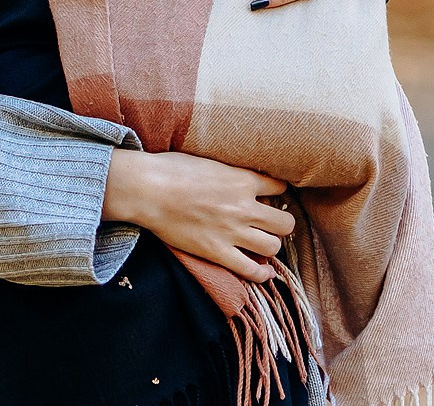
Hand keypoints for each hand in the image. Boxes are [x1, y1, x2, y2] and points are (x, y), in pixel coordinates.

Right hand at [102, 149, 292, 282]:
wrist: (148, 189)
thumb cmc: (171, 169)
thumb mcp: (209, 160)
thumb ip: (231, 170)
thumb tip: (240, 175)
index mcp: (242, 180)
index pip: (280, 188)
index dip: (277, 193)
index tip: (270, 197)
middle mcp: (244, 208)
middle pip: (285, 223)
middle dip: (280, 223)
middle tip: (269, 223)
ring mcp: (232, 232)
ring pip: (273, 247)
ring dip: (270, 246)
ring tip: (261, 243)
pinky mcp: (217, 252)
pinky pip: (250, 270)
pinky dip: (261, 274)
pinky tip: (263, 271)